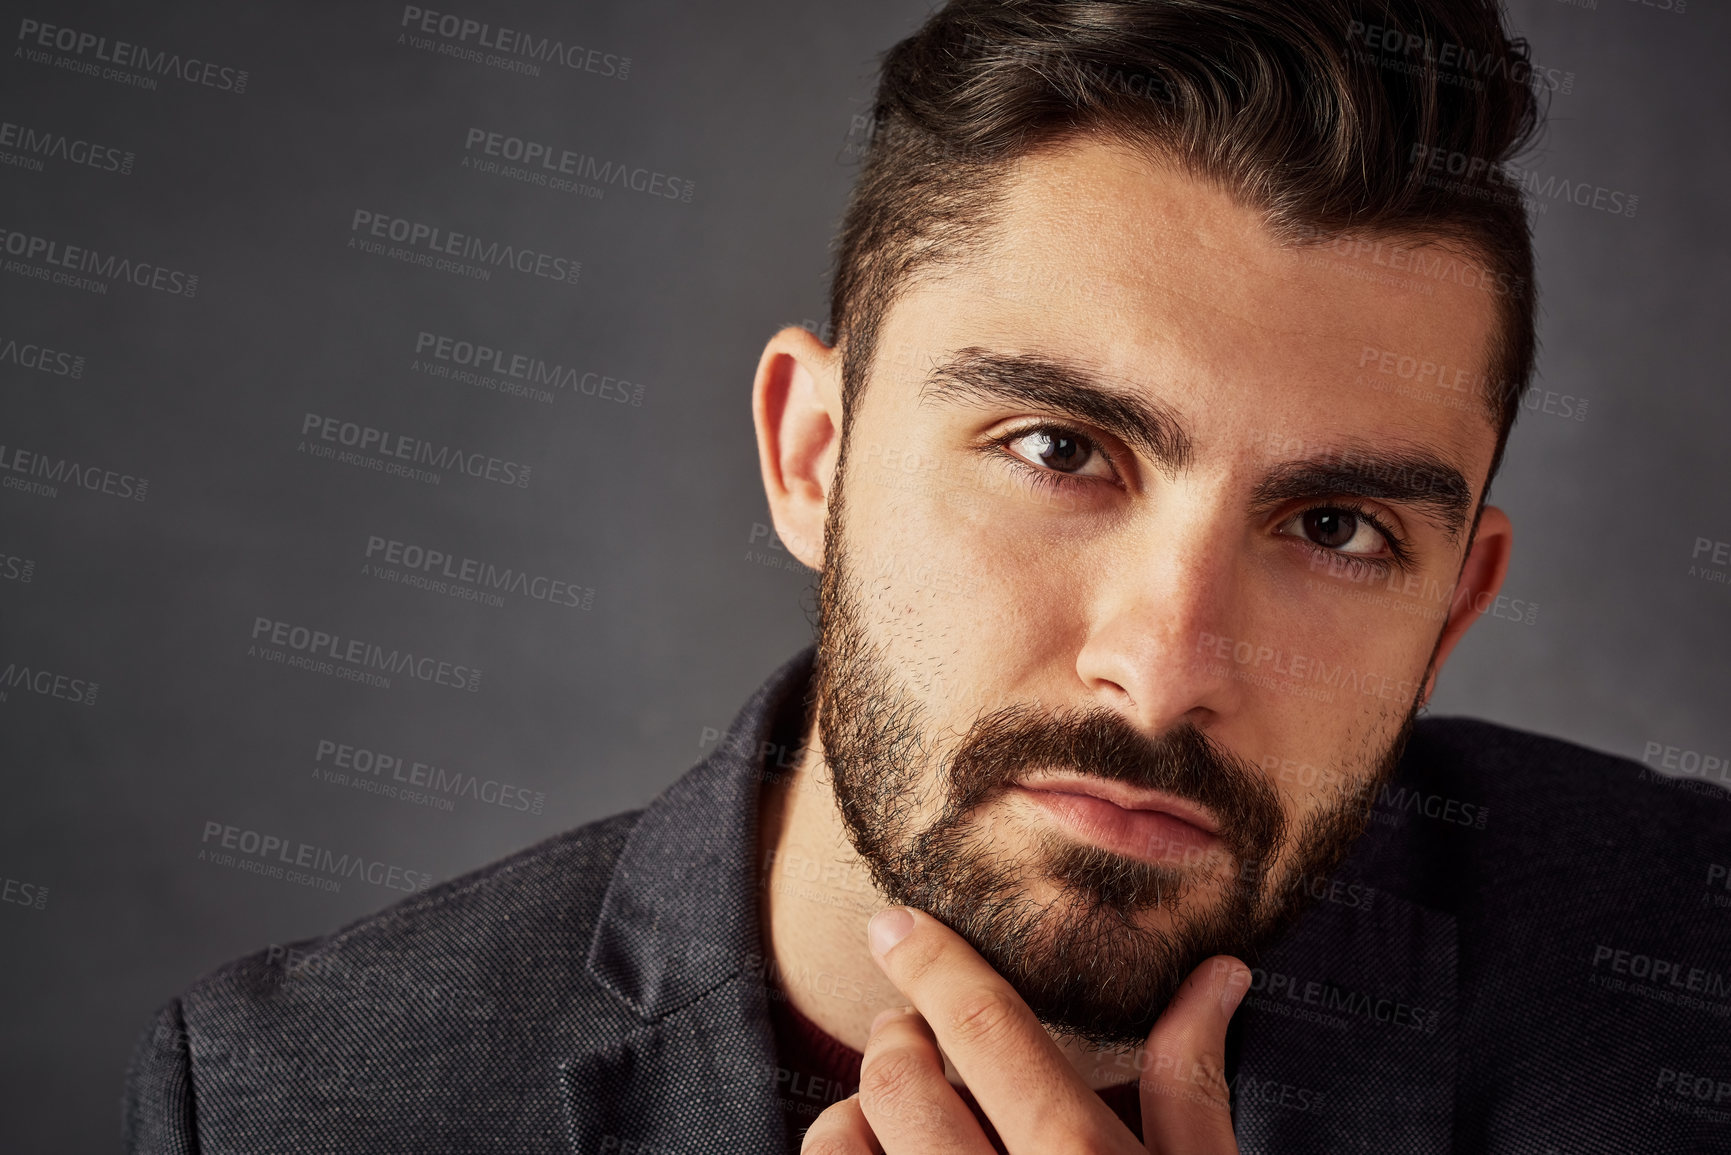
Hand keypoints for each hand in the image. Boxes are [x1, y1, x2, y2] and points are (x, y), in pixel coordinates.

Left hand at [800, 906, 1248, 1153]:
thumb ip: (1191, 1084)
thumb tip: (1218, 973)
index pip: (986, 1028)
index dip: (933, 961)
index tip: (896, 923)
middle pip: (899, 1080)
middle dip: (896, 1039)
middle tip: (914, 1040)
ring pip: (837, 1150)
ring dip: (851, 1117)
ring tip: (887, 1120)